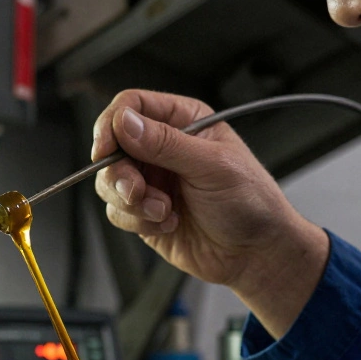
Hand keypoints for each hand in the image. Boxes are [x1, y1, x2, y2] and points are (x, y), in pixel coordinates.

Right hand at [91, 90, 329, 336]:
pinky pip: (118, 212)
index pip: (132, 106)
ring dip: (131, 202)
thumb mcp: (211, 166)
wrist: (255, 253)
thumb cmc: (250, 202)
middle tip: (137, 191)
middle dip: (119, 173)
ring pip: (109, 182)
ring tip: (164, 212)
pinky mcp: (143, 212)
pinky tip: (170, 224)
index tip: (105, 149)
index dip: (112, 125)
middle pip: (112, 147)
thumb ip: (166, 143)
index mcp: (184, 120)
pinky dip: (138, 221)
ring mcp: (151, 181)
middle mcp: (162, 148)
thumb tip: (124, 123)